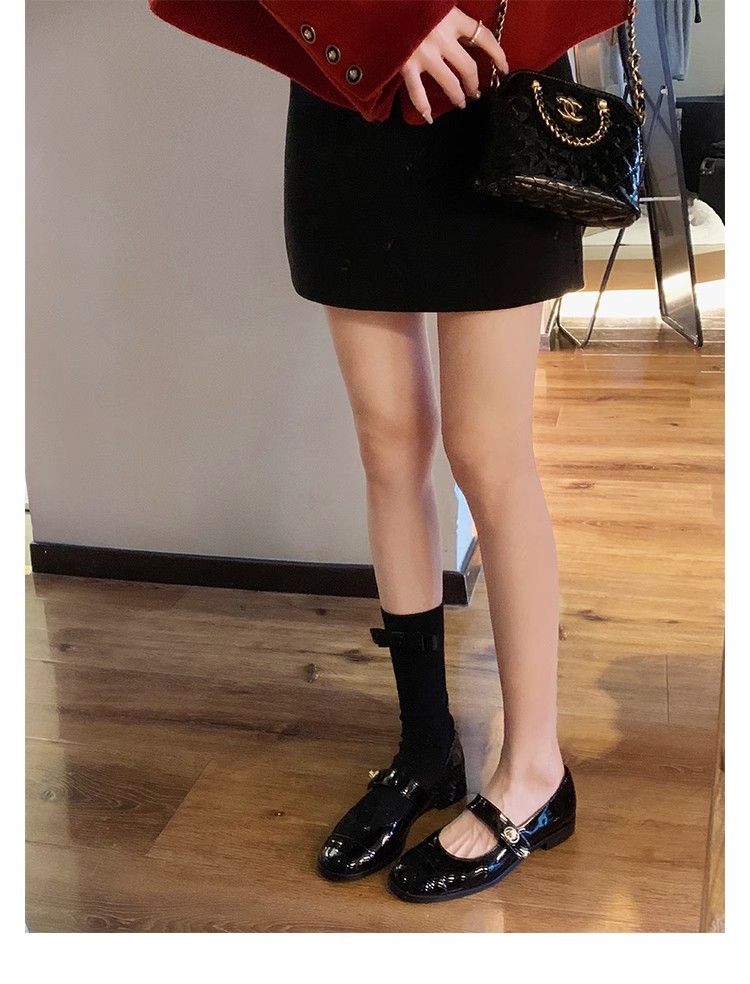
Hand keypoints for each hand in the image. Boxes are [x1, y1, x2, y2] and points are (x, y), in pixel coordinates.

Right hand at [399, 6, 508, 122]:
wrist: (380, 2)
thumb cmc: (410, 0)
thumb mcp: (437, 1)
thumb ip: (450, 14)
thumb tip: (465, 28)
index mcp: (452, 18)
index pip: (484, 37)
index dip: (498, 55)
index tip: (504, 68)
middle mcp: (442, 38)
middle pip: (468, 67)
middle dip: (474, 83)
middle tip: (475, 92)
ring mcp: (424, 54)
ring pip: (449, 82)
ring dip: (457, 95)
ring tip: (460, 102)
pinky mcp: (406, 65)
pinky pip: (417, 91)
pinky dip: (423, 106)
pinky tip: (429, 117)